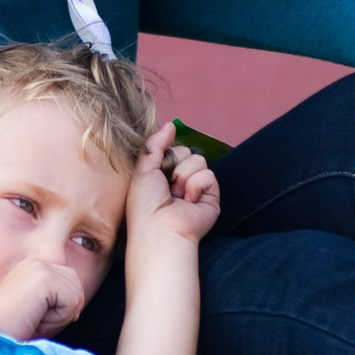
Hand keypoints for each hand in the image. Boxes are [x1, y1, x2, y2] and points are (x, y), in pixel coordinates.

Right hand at [0, 256, 86, 338]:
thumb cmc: (8, 329)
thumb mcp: (36, 311)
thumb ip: (57, 303)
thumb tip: (78, 308)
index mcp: (34, 267)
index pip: (70, 282)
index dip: (63, 306)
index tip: (39, 318)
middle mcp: (38, 262)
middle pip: (76, 287)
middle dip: (63, 311)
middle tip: (36, 319)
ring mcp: (41, 267)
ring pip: (76, 295)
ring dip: (59, 316)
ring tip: (34, 318)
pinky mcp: (44, 277)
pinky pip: (72, 301)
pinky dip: (58, 318)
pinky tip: (35, 318)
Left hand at [128, 123, 220, 250]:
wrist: (159, 229)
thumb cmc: (145, 205)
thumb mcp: (143, 168)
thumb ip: (155, 144)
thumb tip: (170, 125)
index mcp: (163, 175)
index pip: (172, 149)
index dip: (164, 157)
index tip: (155, 173)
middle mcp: (180, 181)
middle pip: (187, 151)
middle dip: (175, 166)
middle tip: (166, 187)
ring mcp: (196, 188)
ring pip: (198, 160)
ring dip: (184, 177)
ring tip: (177, 196)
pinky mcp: (211, 197)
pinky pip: (209, 175)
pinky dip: (197, 186)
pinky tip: (189, 201)